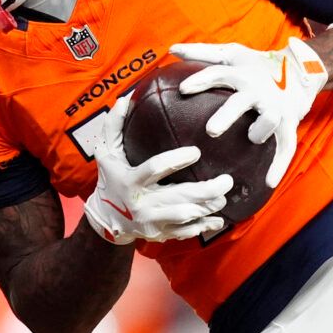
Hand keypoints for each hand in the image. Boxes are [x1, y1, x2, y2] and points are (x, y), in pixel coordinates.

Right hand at [82, 97, 232, 244]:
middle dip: (206, 190)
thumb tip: (125, 99)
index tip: (196, 152)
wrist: (105, 219)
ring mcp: (152, 221)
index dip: (176, 160)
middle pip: (179, 197)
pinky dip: (204, 226)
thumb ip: (113, 125)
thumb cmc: (110, 178)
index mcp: (131, 180)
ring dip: (208, 207)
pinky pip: (185, 232)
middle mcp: (142, 203)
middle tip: (227, 180)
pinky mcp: (160, 233)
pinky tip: (219, 218)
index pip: (155, 169)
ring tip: (224, 196)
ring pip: (186, 216)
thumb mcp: (106, 152)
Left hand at [170, 38, 327, 186]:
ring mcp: (276, 108)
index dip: (202, 80)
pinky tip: (268, 183)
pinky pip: (286, 147)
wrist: (300, 71)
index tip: (183, 89)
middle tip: (211, 130)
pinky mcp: (290, 124)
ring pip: (270, 121)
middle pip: (242, 101)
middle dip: (228, 114)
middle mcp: (259, 91)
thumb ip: (202, 52)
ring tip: (251, 138)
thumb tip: (172, 49)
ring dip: (261, 130)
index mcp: (242, 74)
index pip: (219, 74)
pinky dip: (279, 165)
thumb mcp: (232, 53)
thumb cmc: (257, 65)